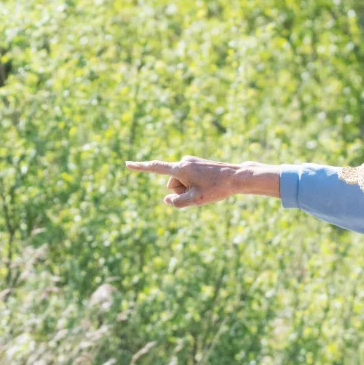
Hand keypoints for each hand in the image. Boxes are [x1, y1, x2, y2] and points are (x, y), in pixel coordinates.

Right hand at [125, 156, 240, 207]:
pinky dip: (194, 185)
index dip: (140, 167)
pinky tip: (208, 185)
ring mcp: (190, 162)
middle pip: (172, 184)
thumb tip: (167, 199)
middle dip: (181, 191)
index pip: (155, 168)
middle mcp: (183, 162)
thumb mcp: (196, 200)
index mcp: (180, 169)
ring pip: (181, 182)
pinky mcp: (196, 164)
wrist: (236, 177)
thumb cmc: (217, 189)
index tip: (127, 164)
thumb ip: (177, 203)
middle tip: (200, 192)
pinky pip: (188, 178)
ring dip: (188, 189)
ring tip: (206, 188)